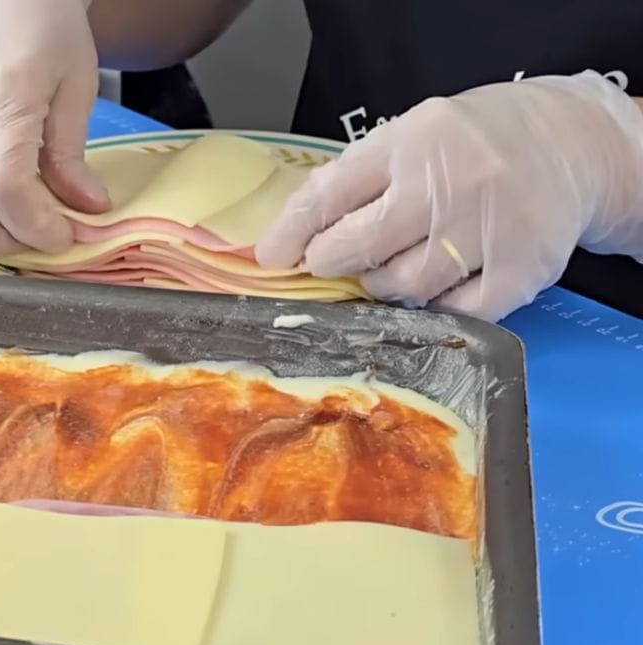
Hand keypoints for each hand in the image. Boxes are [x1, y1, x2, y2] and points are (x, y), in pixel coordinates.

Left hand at [255, 71, 642, 321]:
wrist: (570, 143)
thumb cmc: (472, 144)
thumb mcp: (411, 136)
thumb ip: (357, 179)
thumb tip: (291, 234)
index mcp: (411, 142)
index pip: (331, 194)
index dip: (293, 231)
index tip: (271, 256)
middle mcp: (449, 183)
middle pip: (360, 246)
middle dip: (332, 262)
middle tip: (329, 263)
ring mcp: (487, 228)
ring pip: (404, 286)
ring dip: (383, 286)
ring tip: (390, 268)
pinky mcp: (522, 268)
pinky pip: (457, 311)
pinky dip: (436, 307)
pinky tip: (434, 287)